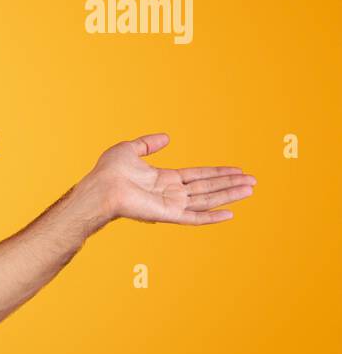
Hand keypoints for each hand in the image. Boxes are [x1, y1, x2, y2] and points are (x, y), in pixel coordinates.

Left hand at [85, 133, 256, 224]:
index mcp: (164, 179)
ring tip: (250, 189)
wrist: (100, 187)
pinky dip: (212, 216)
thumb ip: (149, 143)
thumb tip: (167, 137)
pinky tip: (230, 214)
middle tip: (253, 180)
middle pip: (208, 187)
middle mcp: (171, 193)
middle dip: (230, 183)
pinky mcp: (168, 214)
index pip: (198, 176)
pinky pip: (194, 217)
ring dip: (229, 195)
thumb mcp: (130, 149)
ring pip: (207, 200)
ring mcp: (171, 204)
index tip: (237, 170)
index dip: (218, 173)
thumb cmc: (109, 171)